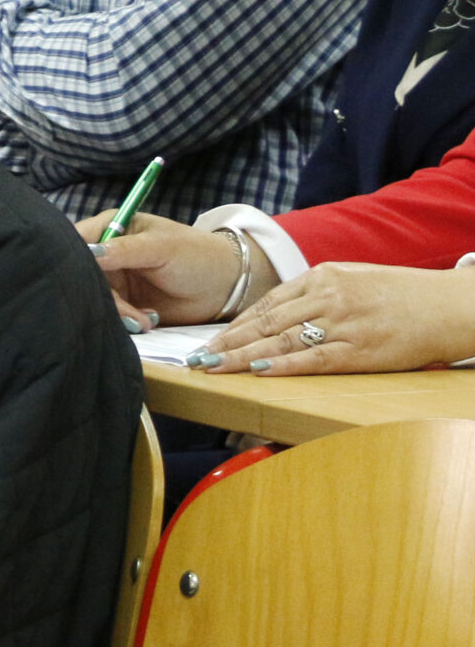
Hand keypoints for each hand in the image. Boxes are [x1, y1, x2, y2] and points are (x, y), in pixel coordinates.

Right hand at [77, 211, 267, 330]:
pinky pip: (108, 314)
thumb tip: (87, 254)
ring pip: (93, 297)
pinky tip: (146, 322)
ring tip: (144, 321)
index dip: (73, 258)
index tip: (84, 278)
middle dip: (99, 294)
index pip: (75, 240)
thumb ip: (123, 250)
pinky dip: (123, 322)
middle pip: (80, 273)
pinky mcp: (122, 304)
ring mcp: (113, 281)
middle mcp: (107, 254)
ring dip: (116, 313)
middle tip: (127, 311)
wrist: (226, 288)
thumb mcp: (160, 248)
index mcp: (112, 228)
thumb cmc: (198, 256)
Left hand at [197, 263, 474, 374]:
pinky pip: (313, 359)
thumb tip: (281, 313)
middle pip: (266, 321)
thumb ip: (318, 292)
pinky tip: (257, 371)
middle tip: (197, 357)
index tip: (210, 339)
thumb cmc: (402, 295)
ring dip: (242, 356)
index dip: (235, 324)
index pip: (267, 303)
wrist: (449, 305)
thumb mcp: (354, 279)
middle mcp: (327, 296)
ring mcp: (343, 322)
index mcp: (323, 276)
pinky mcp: (360, 349)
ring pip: (281, 340)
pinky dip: (282, 365)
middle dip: (228, 342)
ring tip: (213, 367)